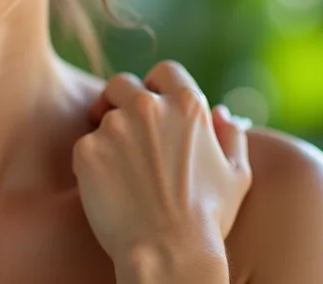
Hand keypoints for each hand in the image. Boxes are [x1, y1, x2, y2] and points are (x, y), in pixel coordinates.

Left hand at [74, 61, 252, 280]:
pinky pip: (85, 146)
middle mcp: (148, 106)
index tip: (152, 102)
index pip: (165, 71)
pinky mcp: (87, 149)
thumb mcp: (237, 175)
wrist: (169, 252)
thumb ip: (232, 136)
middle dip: (120, 101)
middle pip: (122, 85)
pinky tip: (108, 188)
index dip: (157, 85)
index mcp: (187, 105)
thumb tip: (222, 112)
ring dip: (109, 136)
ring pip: (102, 118)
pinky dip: (93, 162)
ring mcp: (114, 126)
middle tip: (124, 131)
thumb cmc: (207, 218)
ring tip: (123, 174)